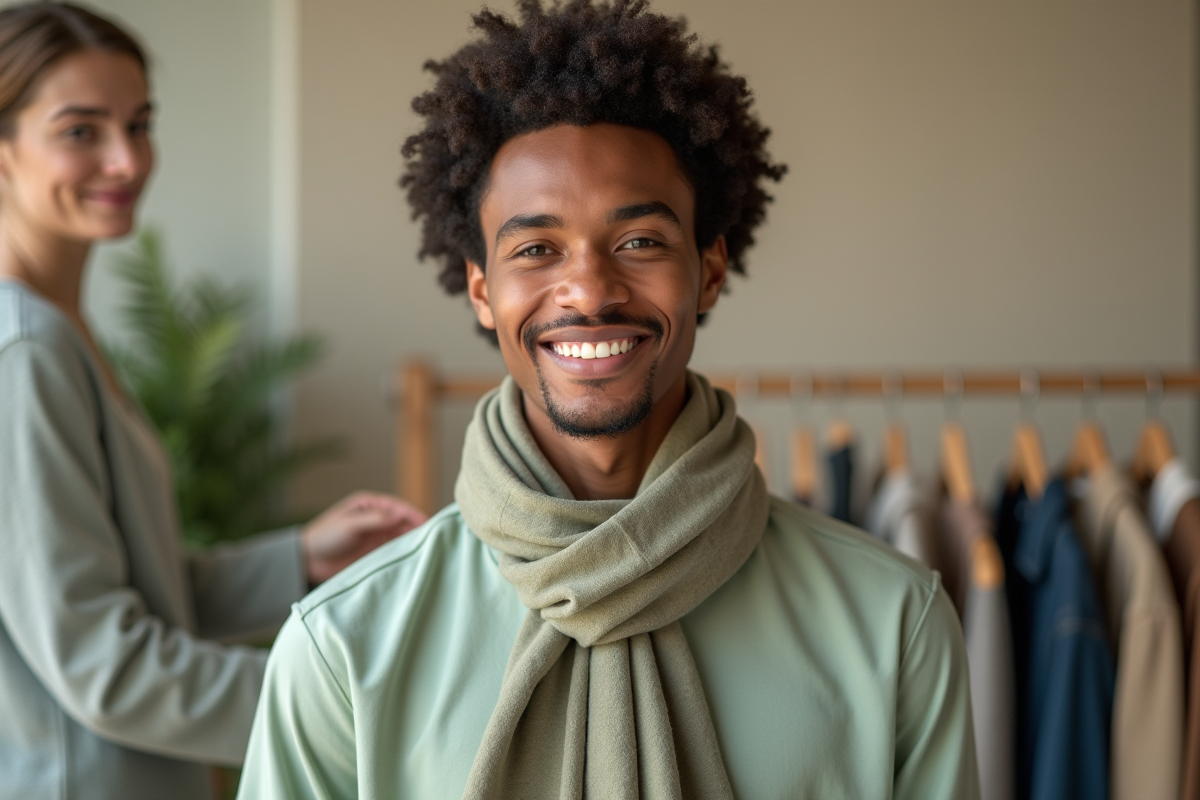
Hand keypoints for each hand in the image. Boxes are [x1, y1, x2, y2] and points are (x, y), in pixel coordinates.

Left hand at [301, 492, 427, 583]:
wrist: (308, 560)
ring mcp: (377, 536)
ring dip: (413, 541)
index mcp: (369, 505)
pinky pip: (394, 551)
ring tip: (428, 549)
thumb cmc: (325, 536)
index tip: (427, 523)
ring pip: (401, 537)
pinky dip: (404, 554)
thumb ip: (375, 519)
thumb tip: (400, 515)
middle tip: (434, 537)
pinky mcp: (375, 552)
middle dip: (417, 528)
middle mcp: (376, 519)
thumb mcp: (349, 524)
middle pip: (403, 522)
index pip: (397, 507)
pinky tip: (414, 558)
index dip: (413, 514)